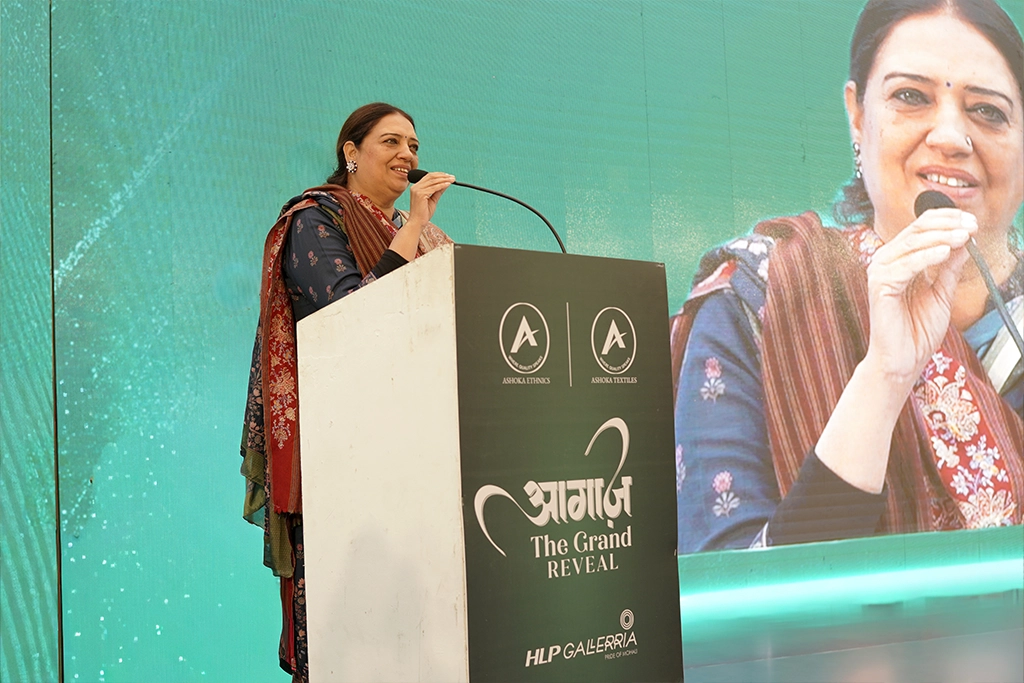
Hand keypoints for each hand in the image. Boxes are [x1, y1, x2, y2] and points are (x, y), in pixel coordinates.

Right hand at [408, 171, 454, 225]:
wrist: (417, 222)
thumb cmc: (423, 213)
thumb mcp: (432, 200)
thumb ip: (438, 191)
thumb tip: (445, 183)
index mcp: (416, 187)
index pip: (428, 176)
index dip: (439, 175)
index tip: (448, 176)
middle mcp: (415, 187)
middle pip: (431, 176)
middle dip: (443, 176)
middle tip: (452, 177)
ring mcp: (417, 190)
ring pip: (433, 180)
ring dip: (444, 179)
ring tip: (452, 180)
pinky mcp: (420, 194)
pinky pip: (434, 187)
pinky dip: (442, 185)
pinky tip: (448, 184)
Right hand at [863, 208, 975, 385]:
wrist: (904, 359)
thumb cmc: (917, 330)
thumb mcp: (942, 292)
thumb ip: (948, 268)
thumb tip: (963, 242)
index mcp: (899, 260)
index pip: (921, 228)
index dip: (947, 221)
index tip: (972, 223)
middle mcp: (886, 262)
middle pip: (916, 230)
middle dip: (947, 225)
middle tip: (971, 226)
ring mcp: (880, 273)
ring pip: (911, 243)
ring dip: (941, 237)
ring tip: (964, 236)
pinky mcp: (879, 287)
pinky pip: (905, 266)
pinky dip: (926, 257)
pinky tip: (945, 253)